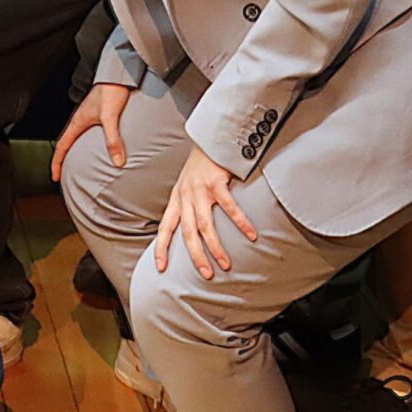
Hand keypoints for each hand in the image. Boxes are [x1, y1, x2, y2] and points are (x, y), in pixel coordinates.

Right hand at [51, 81, 130, 180]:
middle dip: (62, 161)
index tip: (54, 177)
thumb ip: (113, 139)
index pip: (61, 146)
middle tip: (62, 176)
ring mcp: (88, 118)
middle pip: (66, 144)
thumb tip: (118, 162)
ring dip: (73, 152)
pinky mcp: (98, 116)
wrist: (118, 76)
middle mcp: (80, 121)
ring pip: (76, 139)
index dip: (57, 163)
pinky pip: (87, 135)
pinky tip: (96, 150)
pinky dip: (85, 146)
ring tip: (76, 166)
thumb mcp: (110, 117)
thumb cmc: (111, 92)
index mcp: (78, 122)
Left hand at [156, 145, 256, 279]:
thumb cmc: (201, 166)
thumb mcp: (187, 186)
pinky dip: (240, 222)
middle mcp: (185, 196)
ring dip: (215, 246)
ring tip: (226, 263)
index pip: (165, 227)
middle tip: (206, 274)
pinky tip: (250, 234)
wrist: (209, 137)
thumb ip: (188, 206)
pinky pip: (229, 207)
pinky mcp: (216, 182)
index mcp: (177, 199)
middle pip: (187, 232)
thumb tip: (194, 232)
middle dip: (195, 256)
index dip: (161, 247)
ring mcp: (199, 189)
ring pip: (204, 225)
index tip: (161, 268)